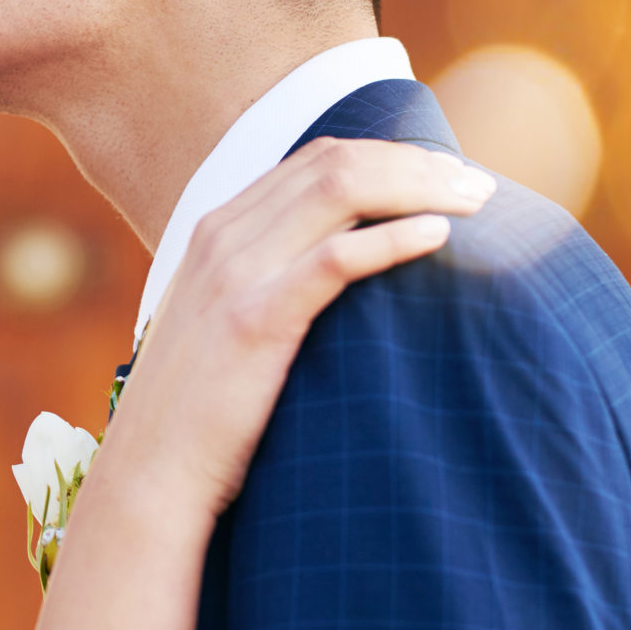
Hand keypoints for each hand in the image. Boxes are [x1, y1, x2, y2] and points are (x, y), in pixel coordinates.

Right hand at [106, 139, 491, 515]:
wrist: (151, 473)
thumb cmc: (199, 414)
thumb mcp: (222, 326)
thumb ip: (265, 284)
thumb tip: (336, 276)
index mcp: (217, 230)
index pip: (316, 160)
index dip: (389, 156)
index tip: (445, 176)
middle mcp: (222, 236)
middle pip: (336, 164)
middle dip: (416, 164)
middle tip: (479, 184)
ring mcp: (235, 273)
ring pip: (341, 191)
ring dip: (418, 188)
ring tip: (476, 203)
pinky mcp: (254, 319)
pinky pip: (336, 258)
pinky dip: (393, 239)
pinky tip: (439, 238)